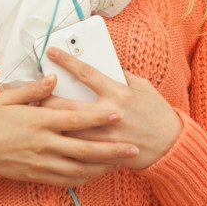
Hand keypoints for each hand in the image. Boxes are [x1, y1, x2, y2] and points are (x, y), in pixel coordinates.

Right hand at [0, 73, 139, 185]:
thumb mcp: (9, 98)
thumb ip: (35, 90)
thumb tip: (54, 78)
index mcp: (39, 122)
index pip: (75, 120)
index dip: (98, 118)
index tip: (117, 114)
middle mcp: (43, 144)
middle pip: (84, 149)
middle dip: (112, 149)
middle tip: (134, 148)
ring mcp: (41, 163)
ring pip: (79, 169)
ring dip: (103, 167)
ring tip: (122, 162)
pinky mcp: (37, 175)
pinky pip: (66, 180)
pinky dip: (85, 178)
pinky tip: (98, 173)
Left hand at [42, 47, 182, 169]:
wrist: (170, 145)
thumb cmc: (157, 113)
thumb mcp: (143, 87)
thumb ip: (121, 76)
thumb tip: (101, 65)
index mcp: (118, 93)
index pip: (86, 73)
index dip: (66, 61)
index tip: (51, 52)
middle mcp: (109, 113)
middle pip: (68, 105)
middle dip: (48, 99)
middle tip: (36, 94)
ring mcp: (106, 136)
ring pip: (69, 130)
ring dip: (52, 123)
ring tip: (39, 118)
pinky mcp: (105, 153)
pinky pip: (80, 149)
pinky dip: (65, 144)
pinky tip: (55, 140)